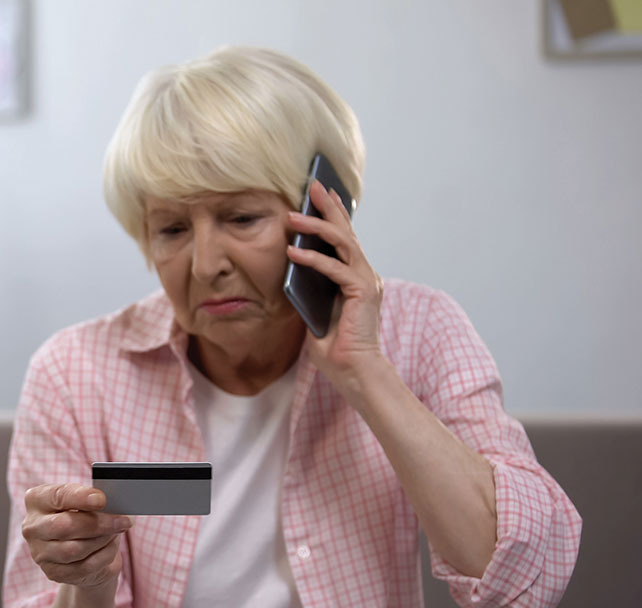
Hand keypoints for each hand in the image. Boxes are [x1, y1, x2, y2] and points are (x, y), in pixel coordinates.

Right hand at [22, 483, 131, 591]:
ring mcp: (39, 552)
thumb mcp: (85, 503)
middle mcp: (32, 527)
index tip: (101, 499)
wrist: (81, 550)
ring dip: (102, 540)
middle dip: (98, 523)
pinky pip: (83, 567)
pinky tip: (110, 548)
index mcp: (36, 500)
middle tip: (122, 521)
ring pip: (75, 549)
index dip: (80, 497)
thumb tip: (112, 506)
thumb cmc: (83, 517)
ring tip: (116, 532)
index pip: (58, 496)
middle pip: (64, 526)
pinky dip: (103, 556)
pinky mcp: (52, 572)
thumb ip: (93, 501)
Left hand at [286, 179, 385, 397]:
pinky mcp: (361, 292)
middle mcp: (364, 275)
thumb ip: (307, 290)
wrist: (354, 373)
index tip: (318, 194)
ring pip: (343, 243)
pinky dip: (313, 259)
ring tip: (292, 216)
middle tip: (314, 185)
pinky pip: (335, 269)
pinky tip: (293, 251)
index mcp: (355, 277)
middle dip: (328, 207)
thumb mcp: (313, 312)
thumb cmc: (334, 348)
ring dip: (316, 227)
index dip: (332, 215)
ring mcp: (366, 282)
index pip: (343, 239)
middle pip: (346, 232)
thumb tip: (289, 267)